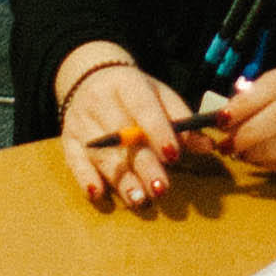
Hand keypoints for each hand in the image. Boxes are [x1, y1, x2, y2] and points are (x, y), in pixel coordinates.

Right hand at [55, 49, 196, 212]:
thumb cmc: (134, 93)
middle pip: (122, 136)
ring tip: (139, 199)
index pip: (143, 108)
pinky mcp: (67, 140)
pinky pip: (73, 161)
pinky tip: (98, 194)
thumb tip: (207, 147)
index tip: (174, 155)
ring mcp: (80, 121)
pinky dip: (85, 178)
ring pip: (100, 153)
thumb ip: (182, 121)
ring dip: (120, 179)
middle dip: (143, 165)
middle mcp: (100, 101)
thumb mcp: (160, 96)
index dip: (158, 132)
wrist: (90, 76)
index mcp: (127, 84)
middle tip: (162, 189)